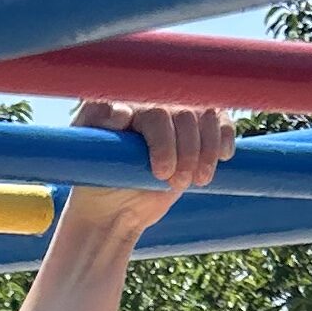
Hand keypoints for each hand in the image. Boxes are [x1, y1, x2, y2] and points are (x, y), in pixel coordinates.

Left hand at [69, 98, 238, 221]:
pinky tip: (223, 157)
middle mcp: (153, 102)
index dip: (163, 142)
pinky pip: (220, 120)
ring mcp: (176, 114)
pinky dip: (225, 138)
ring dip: (207, 150)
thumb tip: (122, 113)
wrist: (113, 207)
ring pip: (206, 116)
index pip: (154, 112)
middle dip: (186, 152)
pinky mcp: (197, 129)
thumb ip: (96, 128)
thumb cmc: (95, 180)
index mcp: (125, 103)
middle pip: (184, 115)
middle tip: (177, 182)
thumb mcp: (86, 157)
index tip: (160, 172)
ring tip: (197, 180)